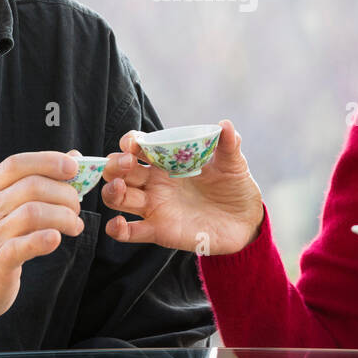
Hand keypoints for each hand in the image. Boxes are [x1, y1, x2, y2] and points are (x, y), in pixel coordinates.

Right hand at [0, 151, 84, 340]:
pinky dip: (44, 239)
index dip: (48, 160)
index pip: (17, 164)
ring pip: (33, 213)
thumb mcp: (5, 208)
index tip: (74, 167)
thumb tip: (73, 158)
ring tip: (75, 226)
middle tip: (76, 207)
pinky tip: (57, 239)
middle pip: (32, 186)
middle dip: (65, 193)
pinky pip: (23, 246)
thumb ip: (36, 183)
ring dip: (64, 216)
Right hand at [99, 120, 264, 256]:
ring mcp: (154, 206)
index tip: (134, 144)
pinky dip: (117, 229)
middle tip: (126, 162)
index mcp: (167, 160)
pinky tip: (117, 224)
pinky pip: (130, 232)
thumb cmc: (235, 186)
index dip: (131, 142)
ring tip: (120, 187)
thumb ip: (227, 145)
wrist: (246, 220)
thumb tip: (224, 124)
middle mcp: (154, 182)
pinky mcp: (158, 231)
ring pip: (119, 197)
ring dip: (111, 191)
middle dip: (115, 164)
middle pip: (120, 170)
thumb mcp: (233, 163)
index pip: (138, 146)